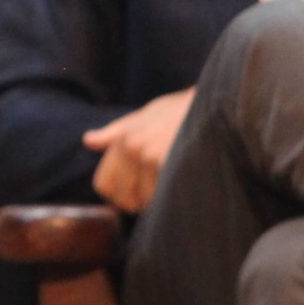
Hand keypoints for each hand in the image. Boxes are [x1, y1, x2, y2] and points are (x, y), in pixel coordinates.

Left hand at [80, 88, 193, 214]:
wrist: (215, 101)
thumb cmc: (180, 111)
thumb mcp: (146, 115)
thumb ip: (116, 132)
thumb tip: (88, 141)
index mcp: (122, 138)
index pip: (103, 185)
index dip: (118, 196)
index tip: (135, 197)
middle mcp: (132, 147)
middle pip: (124, 198)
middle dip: (140, 203)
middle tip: (161, 193)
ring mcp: (150, 156)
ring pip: (145, 202)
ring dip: (159, 203)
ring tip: (176, 185)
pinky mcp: (170, 163)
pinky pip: (162, 198)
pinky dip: (171, 200)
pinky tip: (183, 187)